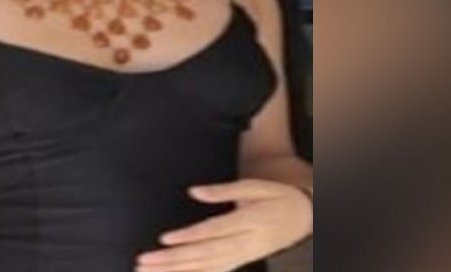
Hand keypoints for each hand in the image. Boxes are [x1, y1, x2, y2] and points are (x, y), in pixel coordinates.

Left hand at [134, 179, 311, 271]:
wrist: (305, 217)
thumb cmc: (277, 198)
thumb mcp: (255, 187)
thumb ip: (223, 191)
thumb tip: (194, 192)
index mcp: (248, 221)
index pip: (212, 232)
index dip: (188, 237)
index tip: (164, 240)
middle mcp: (245, 244)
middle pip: (204, 255)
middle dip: (172, 260)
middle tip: (144, 261)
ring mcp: (243, 256)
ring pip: (206, 268)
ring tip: (149, 271)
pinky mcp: (241, 262)